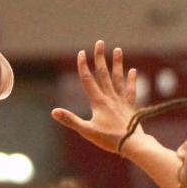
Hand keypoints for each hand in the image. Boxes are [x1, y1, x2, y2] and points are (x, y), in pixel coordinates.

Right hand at [51, 40, 140, 155]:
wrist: (133, 144)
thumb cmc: (109, 140)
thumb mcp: (86, 131)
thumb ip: (70, 120)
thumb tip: (53, 112)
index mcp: (98, 102)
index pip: (88, 80)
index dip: (83, 66)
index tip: (81, 53)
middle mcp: (110, 98)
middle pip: (104, 74)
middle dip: (100, 58)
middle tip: (99, 43)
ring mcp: (121, 101)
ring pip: (118, 78)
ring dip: (117, 64)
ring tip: (117, 50)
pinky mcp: (130, 107)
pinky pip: (130, 90)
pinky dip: (131, 80)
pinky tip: (132, 70)